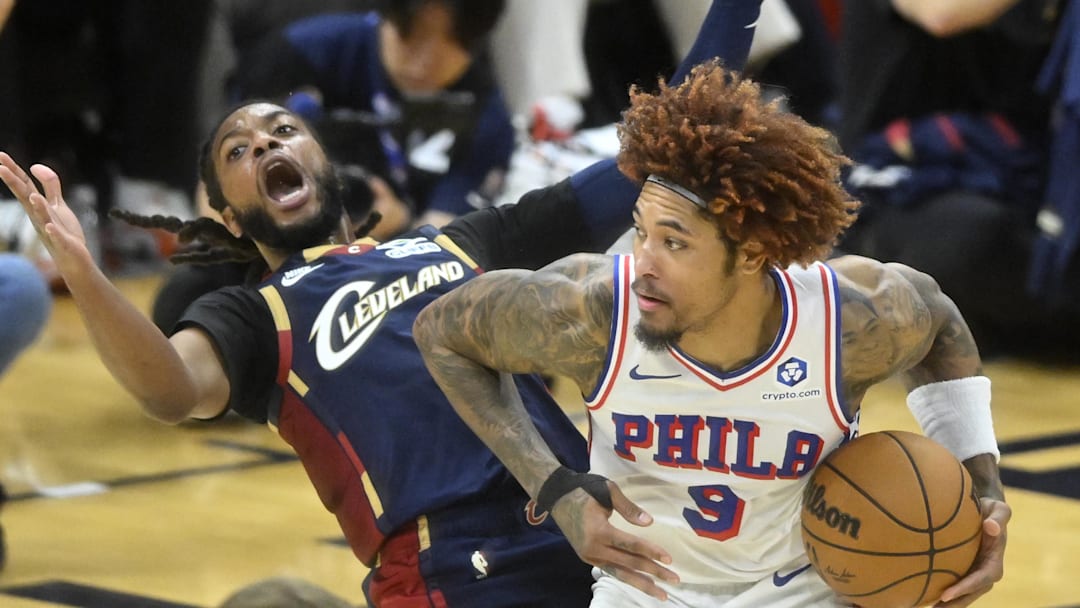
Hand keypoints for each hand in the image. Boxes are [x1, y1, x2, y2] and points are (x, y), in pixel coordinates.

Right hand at [0, 153, 92, 275]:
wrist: (73, 258)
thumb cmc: (63, 230)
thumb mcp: (57, 204)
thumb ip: (49, 185)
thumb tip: (34, 166)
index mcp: (37, 207)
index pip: (24, 185)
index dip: (14, 170)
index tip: (0, 155)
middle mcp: (38, 217)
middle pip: (26, 197)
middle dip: (14, 183)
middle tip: (0, 167)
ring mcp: (49, 229)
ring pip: (41, 215)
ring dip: (36, 205)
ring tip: (32, 195)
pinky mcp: (63, 242)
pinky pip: (56, 236)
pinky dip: (53, 231)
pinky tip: (49, 226)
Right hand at [550, 481, 679, 600]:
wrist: (556, 495)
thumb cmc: (583, 489)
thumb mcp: (607, 490)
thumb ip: (628, 508)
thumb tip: (649, 522)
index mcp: (598, 531)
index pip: (630, 545)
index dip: (650, 551)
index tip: (669, 559)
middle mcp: (593, 548)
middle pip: (628, 563)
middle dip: (653, 572)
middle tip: (674, 579)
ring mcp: (589, 555)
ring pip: (620, 573)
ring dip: (642, 583)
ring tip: (661, 593)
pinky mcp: (587, 557)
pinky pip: (611, 570)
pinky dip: (627, 577)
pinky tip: (640, 582)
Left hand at [934, 497, 1009, 606]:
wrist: (986, 514)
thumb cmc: (991, 511)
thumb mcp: (999, 510)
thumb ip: (998, 517)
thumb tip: (991, 526)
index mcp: (994, 564)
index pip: (979, 581)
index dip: (964, 589)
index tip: (945, 594)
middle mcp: (984, 574)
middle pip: (969, 595)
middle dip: (953, 605)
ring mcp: (973, 575)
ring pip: (960, 596)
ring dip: (945, 605)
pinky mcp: (963, 573)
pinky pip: (952, 585)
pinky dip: (939, 594)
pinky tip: (920, 596)